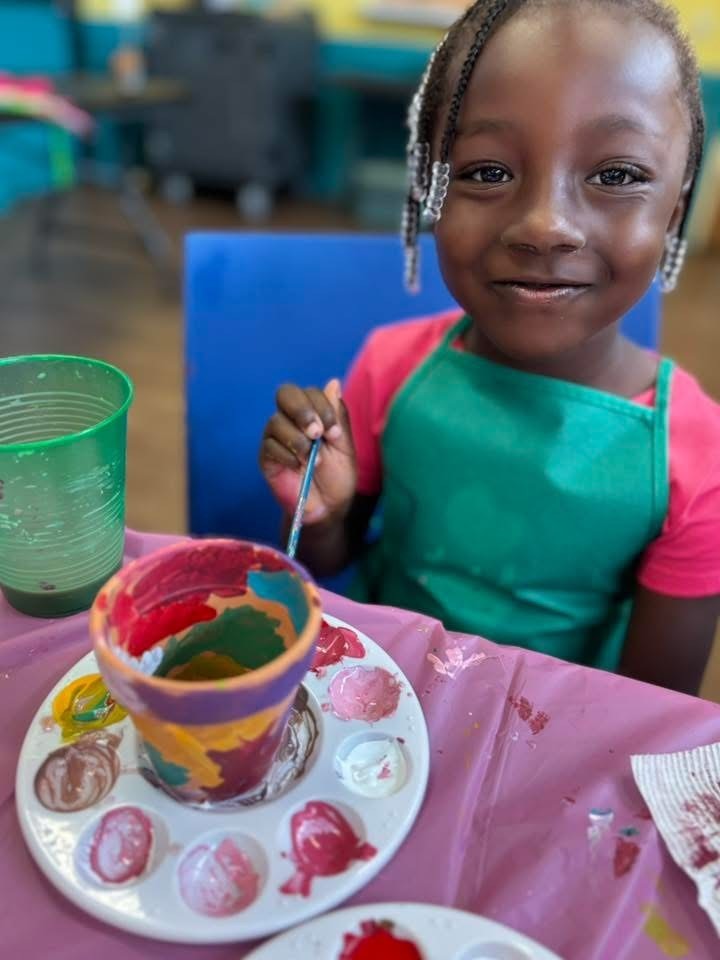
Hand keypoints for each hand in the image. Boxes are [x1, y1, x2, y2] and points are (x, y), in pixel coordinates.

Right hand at [260, 379, 356, 523]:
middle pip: (286, 394)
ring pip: (276, 421)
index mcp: (313, 413)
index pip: (310, 392)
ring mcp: (276, 437)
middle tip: (317, 433)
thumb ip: (338, 416)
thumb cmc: (337, 476)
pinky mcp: (266, 456)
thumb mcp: (345, 446)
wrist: (328, 507)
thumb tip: (334, 382)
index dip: (322, 407)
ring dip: (298, 440)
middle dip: (303, 411)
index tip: (334, 434)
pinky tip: (298, 467)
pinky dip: (288, 455)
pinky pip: (269, 446)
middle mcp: (291, 419)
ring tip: (312, 459)